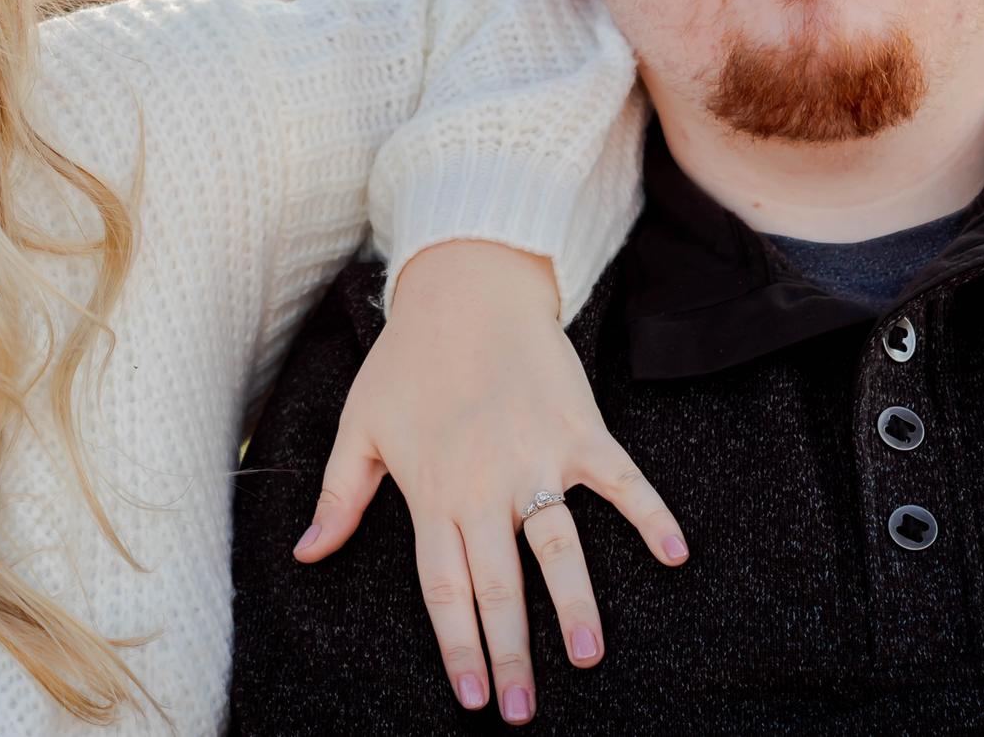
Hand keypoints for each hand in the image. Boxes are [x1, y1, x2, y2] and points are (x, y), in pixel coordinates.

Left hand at [292, 240, 688, 724]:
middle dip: (510, 653)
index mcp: (432, 493)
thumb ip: (338, 496)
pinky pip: (620, 481)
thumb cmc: (408, 360)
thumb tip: (308, 553)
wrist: (466, 290)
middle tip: (522, 710)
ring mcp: (536, 457)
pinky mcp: (579, 430)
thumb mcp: (359, 426)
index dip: (458, 645)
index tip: (470, 698)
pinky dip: (650, 514)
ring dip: (576, 605)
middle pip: (499, 585)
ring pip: (558, 547)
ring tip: (590, 656)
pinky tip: (675, 554)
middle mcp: (484, 485)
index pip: (445, 587)